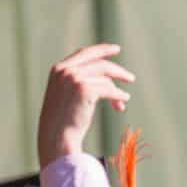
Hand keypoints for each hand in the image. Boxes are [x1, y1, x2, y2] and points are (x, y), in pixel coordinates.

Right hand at [36, 44, 134, 167]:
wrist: (56, 136)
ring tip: (125, 98)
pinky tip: (124, 100)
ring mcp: (75, 78)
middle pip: (99, 63)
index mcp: (58, 69)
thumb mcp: (67, 96)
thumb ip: (80, 82)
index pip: (84, 53)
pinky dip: (119, 96)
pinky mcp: (85, 89)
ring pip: (106, 78)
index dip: (101, 50)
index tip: (116, 49)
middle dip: (117, 70)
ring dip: (117, 89)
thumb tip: (107, 80)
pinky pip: (109, 90)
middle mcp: (66, 70)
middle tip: (130, 78)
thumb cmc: (61, 121)